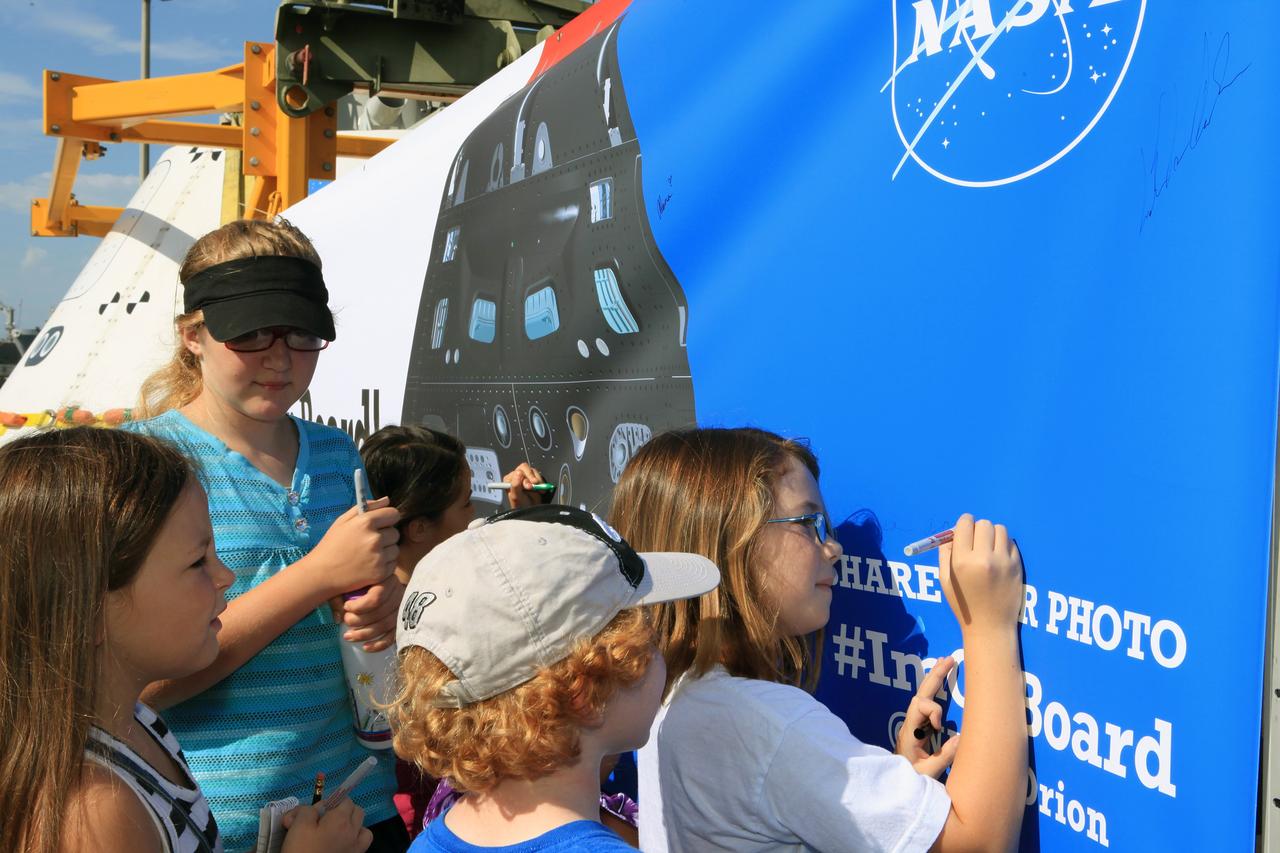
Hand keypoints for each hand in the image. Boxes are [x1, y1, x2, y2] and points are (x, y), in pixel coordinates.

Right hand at [280, 800, 370, 852]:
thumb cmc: (301, 851)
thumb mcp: (298, 826)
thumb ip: (306, 811)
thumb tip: (311, 810)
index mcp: (341, 819)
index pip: (345, 799)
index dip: (331, 801)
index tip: (317, 811)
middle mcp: (354, 831)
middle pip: (357, 811)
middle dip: (344, 810)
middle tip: (325, 820)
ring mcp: (357, 847)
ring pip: (363, 827)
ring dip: (353, 825)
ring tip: (337, 831)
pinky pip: (362, 843)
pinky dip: (356, 840)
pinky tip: (342, 844)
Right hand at [308, 497, 399, 598]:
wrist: (321, 574)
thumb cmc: (331, 545)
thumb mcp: (343, 521)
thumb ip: (366, 507)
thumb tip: (387, 500)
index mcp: (365, 522)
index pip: (394, 514)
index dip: (387, 518)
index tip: (381, 524)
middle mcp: (374, 539)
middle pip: (395, 532)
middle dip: (386, 535)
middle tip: (369, 542)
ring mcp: (378, 557)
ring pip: (395, 549)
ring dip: (386, 551)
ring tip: (368, 554)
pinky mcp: (380, 573)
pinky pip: (393, 564)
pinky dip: (385, 565)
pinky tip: (369, 565)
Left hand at [342, 574, 405, 651]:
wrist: (383, 582)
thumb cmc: (362, 582)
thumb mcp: (351, 582)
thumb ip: (341, 596)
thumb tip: (338, 618)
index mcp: (387, 580)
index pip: (377, 597)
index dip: (359, 606)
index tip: (346, 606)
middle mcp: (399, 593)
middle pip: (381, 613)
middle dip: (359, 620)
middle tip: (346, 620)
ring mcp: (402, 609)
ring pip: (385, 625)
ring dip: (364, 634)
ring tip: (348, 636)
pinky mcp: (402, 623)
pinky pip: (392, 637)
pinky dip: (379, 645)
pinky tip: (365, 647)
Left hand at [503, 462, 549, 508]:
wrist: (531, 510)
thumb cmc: (521, 505)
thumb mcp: (516, 496)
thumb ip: (515, 484)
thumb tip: (518, 472)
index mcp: (509, 479)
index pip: (517, 472)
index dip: (524, 478)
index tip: (529, 487)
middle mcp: (516, 476)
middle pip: (525, 469)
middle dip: (531, 478)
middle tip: (534, 487)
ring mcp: (525, 476)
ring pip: (533, 471)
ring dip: (537, 481)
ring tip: (538, 490)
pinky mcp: (533, 477)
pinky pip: (538, 474)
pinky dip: (541, 482)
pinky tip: (540, 489)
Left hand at [895, 656, 959, 777]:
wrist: (893, 786)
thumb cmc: (908, 780)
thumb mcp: (927, 773)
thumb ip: (944, 757)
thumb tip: (962, 738)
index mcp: (909, 732)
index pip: (919, 707)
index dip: (934, 711)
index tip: (940, 728)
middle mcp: (911, 724)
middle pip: (921, 693)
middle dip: (935, 676)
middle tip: (949, 659)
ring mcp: (914, 724)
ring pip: (923, 695)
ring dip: (935, 679)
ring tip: (948, 663)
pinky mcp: (919, 727)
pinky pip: (927, 704)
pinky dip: (936, 690)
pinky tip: (943, 682)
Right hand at [938, 514, 1023, 634]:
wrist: (990, 626)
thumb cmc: (963, 604)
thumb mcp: (945, 580)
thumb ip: (945, 554)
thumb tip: (952, 534)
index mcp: (962, 561)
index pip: (965, 524)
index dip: (964, 524)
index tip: (964, 530)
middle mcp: (984, 558)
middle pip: (983, 524)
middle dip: (978, 529)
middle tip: (976, 541)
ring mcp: (1003, 562)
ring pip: (1000, 530)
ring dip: (993, 535)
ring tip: (989, 549)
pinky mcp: (1017, 566)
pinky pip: (1011, 543)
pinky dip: (1004, 546)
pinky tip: (999, 558)